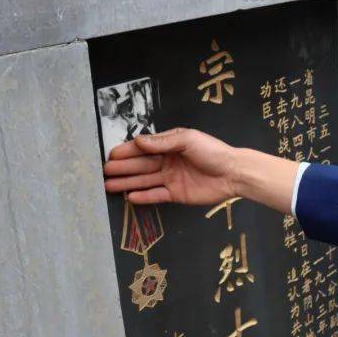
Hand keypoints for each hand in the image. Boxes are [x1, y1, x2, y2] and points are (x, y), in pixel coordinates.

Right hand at [103, 128, 236, 205]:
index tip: (111, 155)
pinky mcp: (177, 194)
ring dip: (127, 183)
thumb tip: (139, 140)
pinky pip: (156, 195)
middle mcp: (168, 161)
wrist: (233, 173)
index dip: (127, 151)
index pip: (143, 148)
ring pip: (145, 180)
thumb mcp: (188, 139)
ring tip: (109, 186)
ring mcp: (171, 178)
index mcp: (170, 145)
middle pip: (141, 165)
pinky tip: (129, 197)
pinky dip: (143, 196)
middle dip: (122, 168)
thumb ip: (163, 141)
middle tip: (104, 172)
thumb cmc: (213, 151)